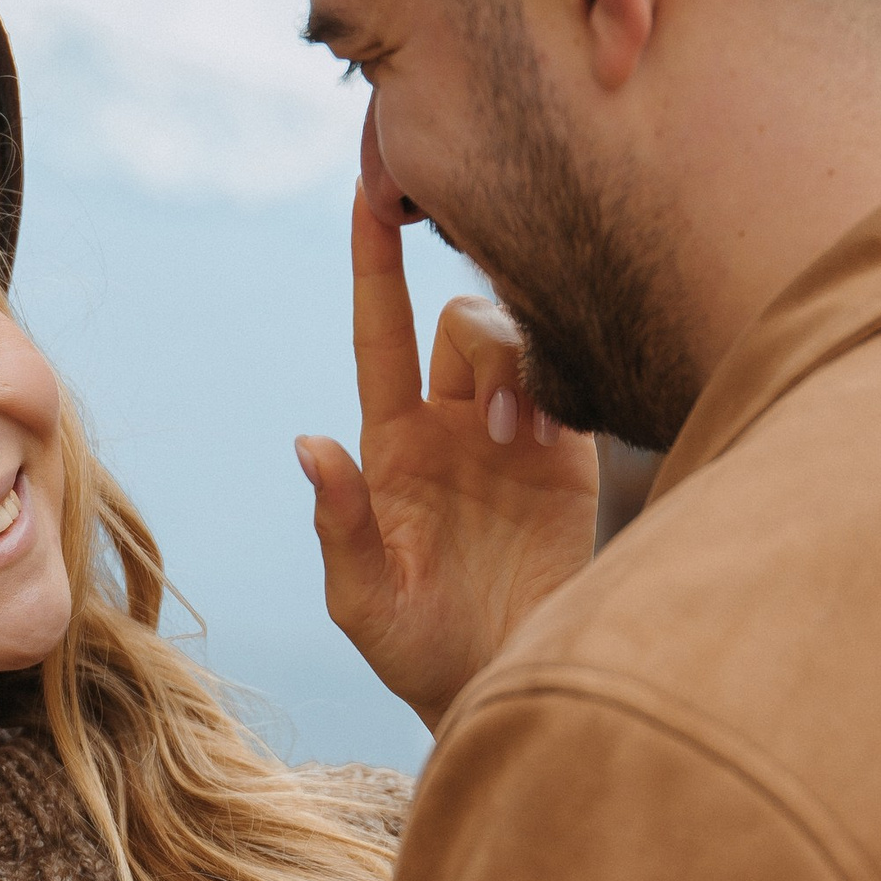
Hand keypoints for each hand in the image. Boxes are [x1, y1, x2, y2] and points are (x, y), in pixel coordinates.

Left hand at [296, 188, 598, 730]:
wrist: (504, 690)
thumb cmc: (420, 654)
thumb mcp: (365, 602)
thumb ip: (341, 525)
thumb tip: (309, 442)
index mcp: (392, 444)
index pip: (381, 332)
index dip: (374, 263)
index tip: (370, 190)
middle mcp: (452, 425)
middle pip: (462, 323)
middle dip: (478, 333)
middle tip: (498, 421)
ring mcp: (514, 436)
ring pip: (516, 342)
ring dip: (516, 367)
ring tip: (522, 439)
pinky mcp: (571, 456)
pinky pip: (567, 382)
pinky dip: (555, 388)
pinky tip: (549, 436)